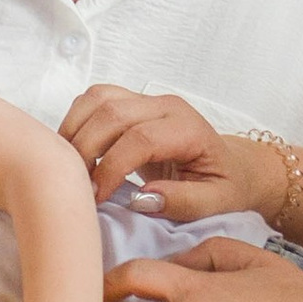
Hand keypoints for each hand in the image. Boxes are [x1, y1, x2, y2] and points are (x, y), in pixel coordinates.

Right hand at [58, 86, 263, 222]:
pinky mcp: (130, 101)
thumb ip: (183, 202)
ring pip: (96, 99)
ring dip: (75, 133)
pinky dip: (76, 123)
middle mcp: (165, 105)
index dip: (112, 168)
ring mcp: (146, 99)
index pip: (141, 138)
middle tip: (79, 187)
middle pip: (111, 113)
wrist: (229, 164)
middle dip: (86, 151)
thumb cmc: (223, 184)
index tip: (98, 197)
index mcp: (189, 128)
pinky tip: (76, 154)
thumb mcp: (215, 202)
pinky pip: (92, 100)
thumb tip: (143, 198)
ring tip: (73, 170)